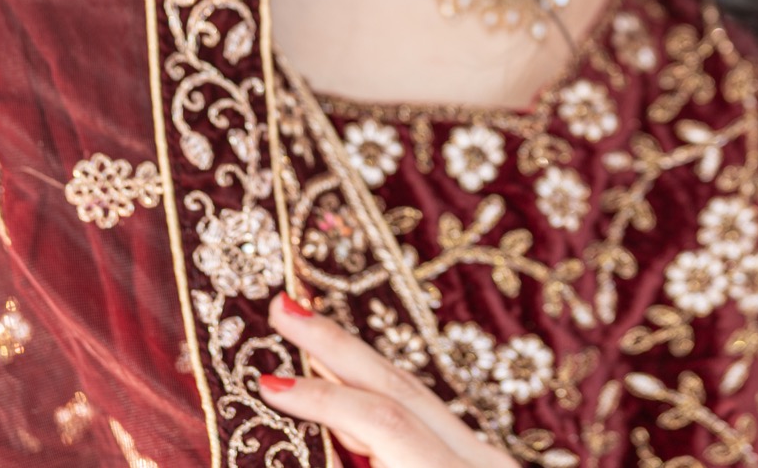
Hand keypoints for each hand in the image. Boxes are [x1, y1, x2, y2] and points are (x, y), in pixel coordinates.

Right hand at [256, 294, 518, 467]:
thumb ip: (351, 463)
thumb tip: (316, 418)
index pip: (383, 419)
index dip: (322, 398)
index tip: (267, 382)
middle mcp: (480, 460)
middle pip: (401, 385)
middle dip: (336, 346)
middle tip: (283, 306)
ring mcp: (491, 458)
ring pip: (417, 394)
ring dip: (356, 364)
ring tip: (307, 333)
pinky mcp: (487, 462)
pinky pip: (429, 416)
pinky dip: (383, 394)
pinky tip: (350, 382)